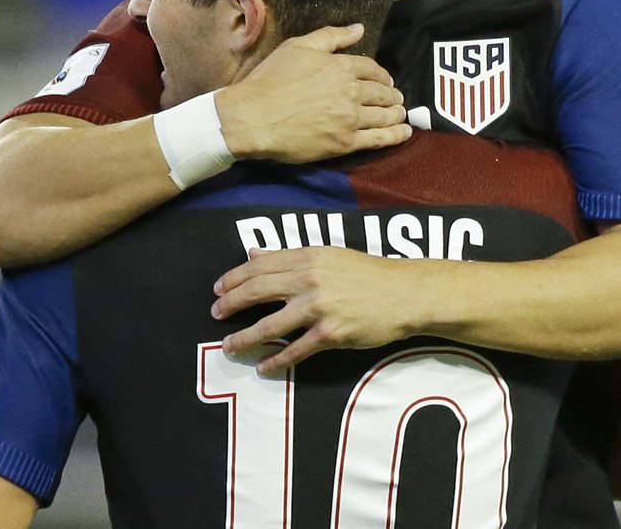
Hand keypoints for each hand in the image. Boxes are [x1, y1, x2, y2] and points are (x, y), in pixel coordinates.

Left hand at [211, 247, 422, 373]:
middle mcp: (310, 280)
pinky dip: (275, 361)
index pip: (259, 266)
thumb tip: (254, 254)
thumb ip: (289, 257)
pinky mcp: (330, 334)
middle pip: (257, 292)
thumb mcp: (328, 255)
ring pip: (270, 325)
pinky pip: (295, 350)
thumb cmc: (368, 273)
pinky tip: (263, 367)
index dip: (233, 278)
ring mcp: (319, 308)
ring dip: (245, 338)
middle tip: (216, 314)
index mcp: (308, 257)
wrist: (404, 294)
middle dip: (231, 304)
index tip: (218, 289)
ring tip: (229, 345)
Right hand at [215, 24, 410, 161]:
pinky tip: (404, 134)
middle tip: (395, 98)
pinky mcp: (345, 142)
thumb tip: (359, 28)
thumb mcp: (298, 47)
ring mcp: (350, 118)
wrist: (253, 117)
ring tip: (400, 114)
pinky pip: (379, 139)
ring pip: (384, 115)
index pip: (372, 69)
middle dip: (391, 94)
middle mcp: (351, 91)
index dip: (381, 75)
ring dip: (396, 114)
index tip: (385, 80)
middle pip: (382, 92)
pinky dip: (395, 136)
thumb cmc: (271, 79)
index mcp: (341, 66)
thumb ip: (331, 36)